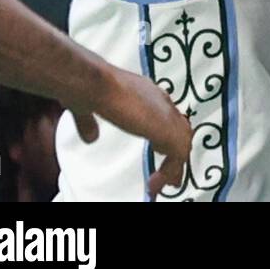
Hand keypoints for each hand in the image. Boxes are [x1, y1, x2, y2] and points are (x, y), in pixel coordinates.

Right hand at [67, 66, 192, 198]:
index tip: (159, 150)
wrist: (94, 83)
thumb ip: (90, 123)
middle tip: (170, 176)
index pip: (165, 116)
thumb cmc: (88, 88)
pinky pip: (177, 154)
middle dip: (176, 153)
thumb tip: (91, 137)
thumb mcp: (88, 108)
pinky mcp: (164, 129)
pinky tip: (155, 184)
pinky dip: (169, 172)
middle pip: (180, 130)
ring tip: (163, 185)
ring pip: (182, 143)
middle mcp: (160, 101)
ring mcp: (165, 114)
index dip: (164, 135)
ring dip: (173, 167)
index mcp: (146, 93)